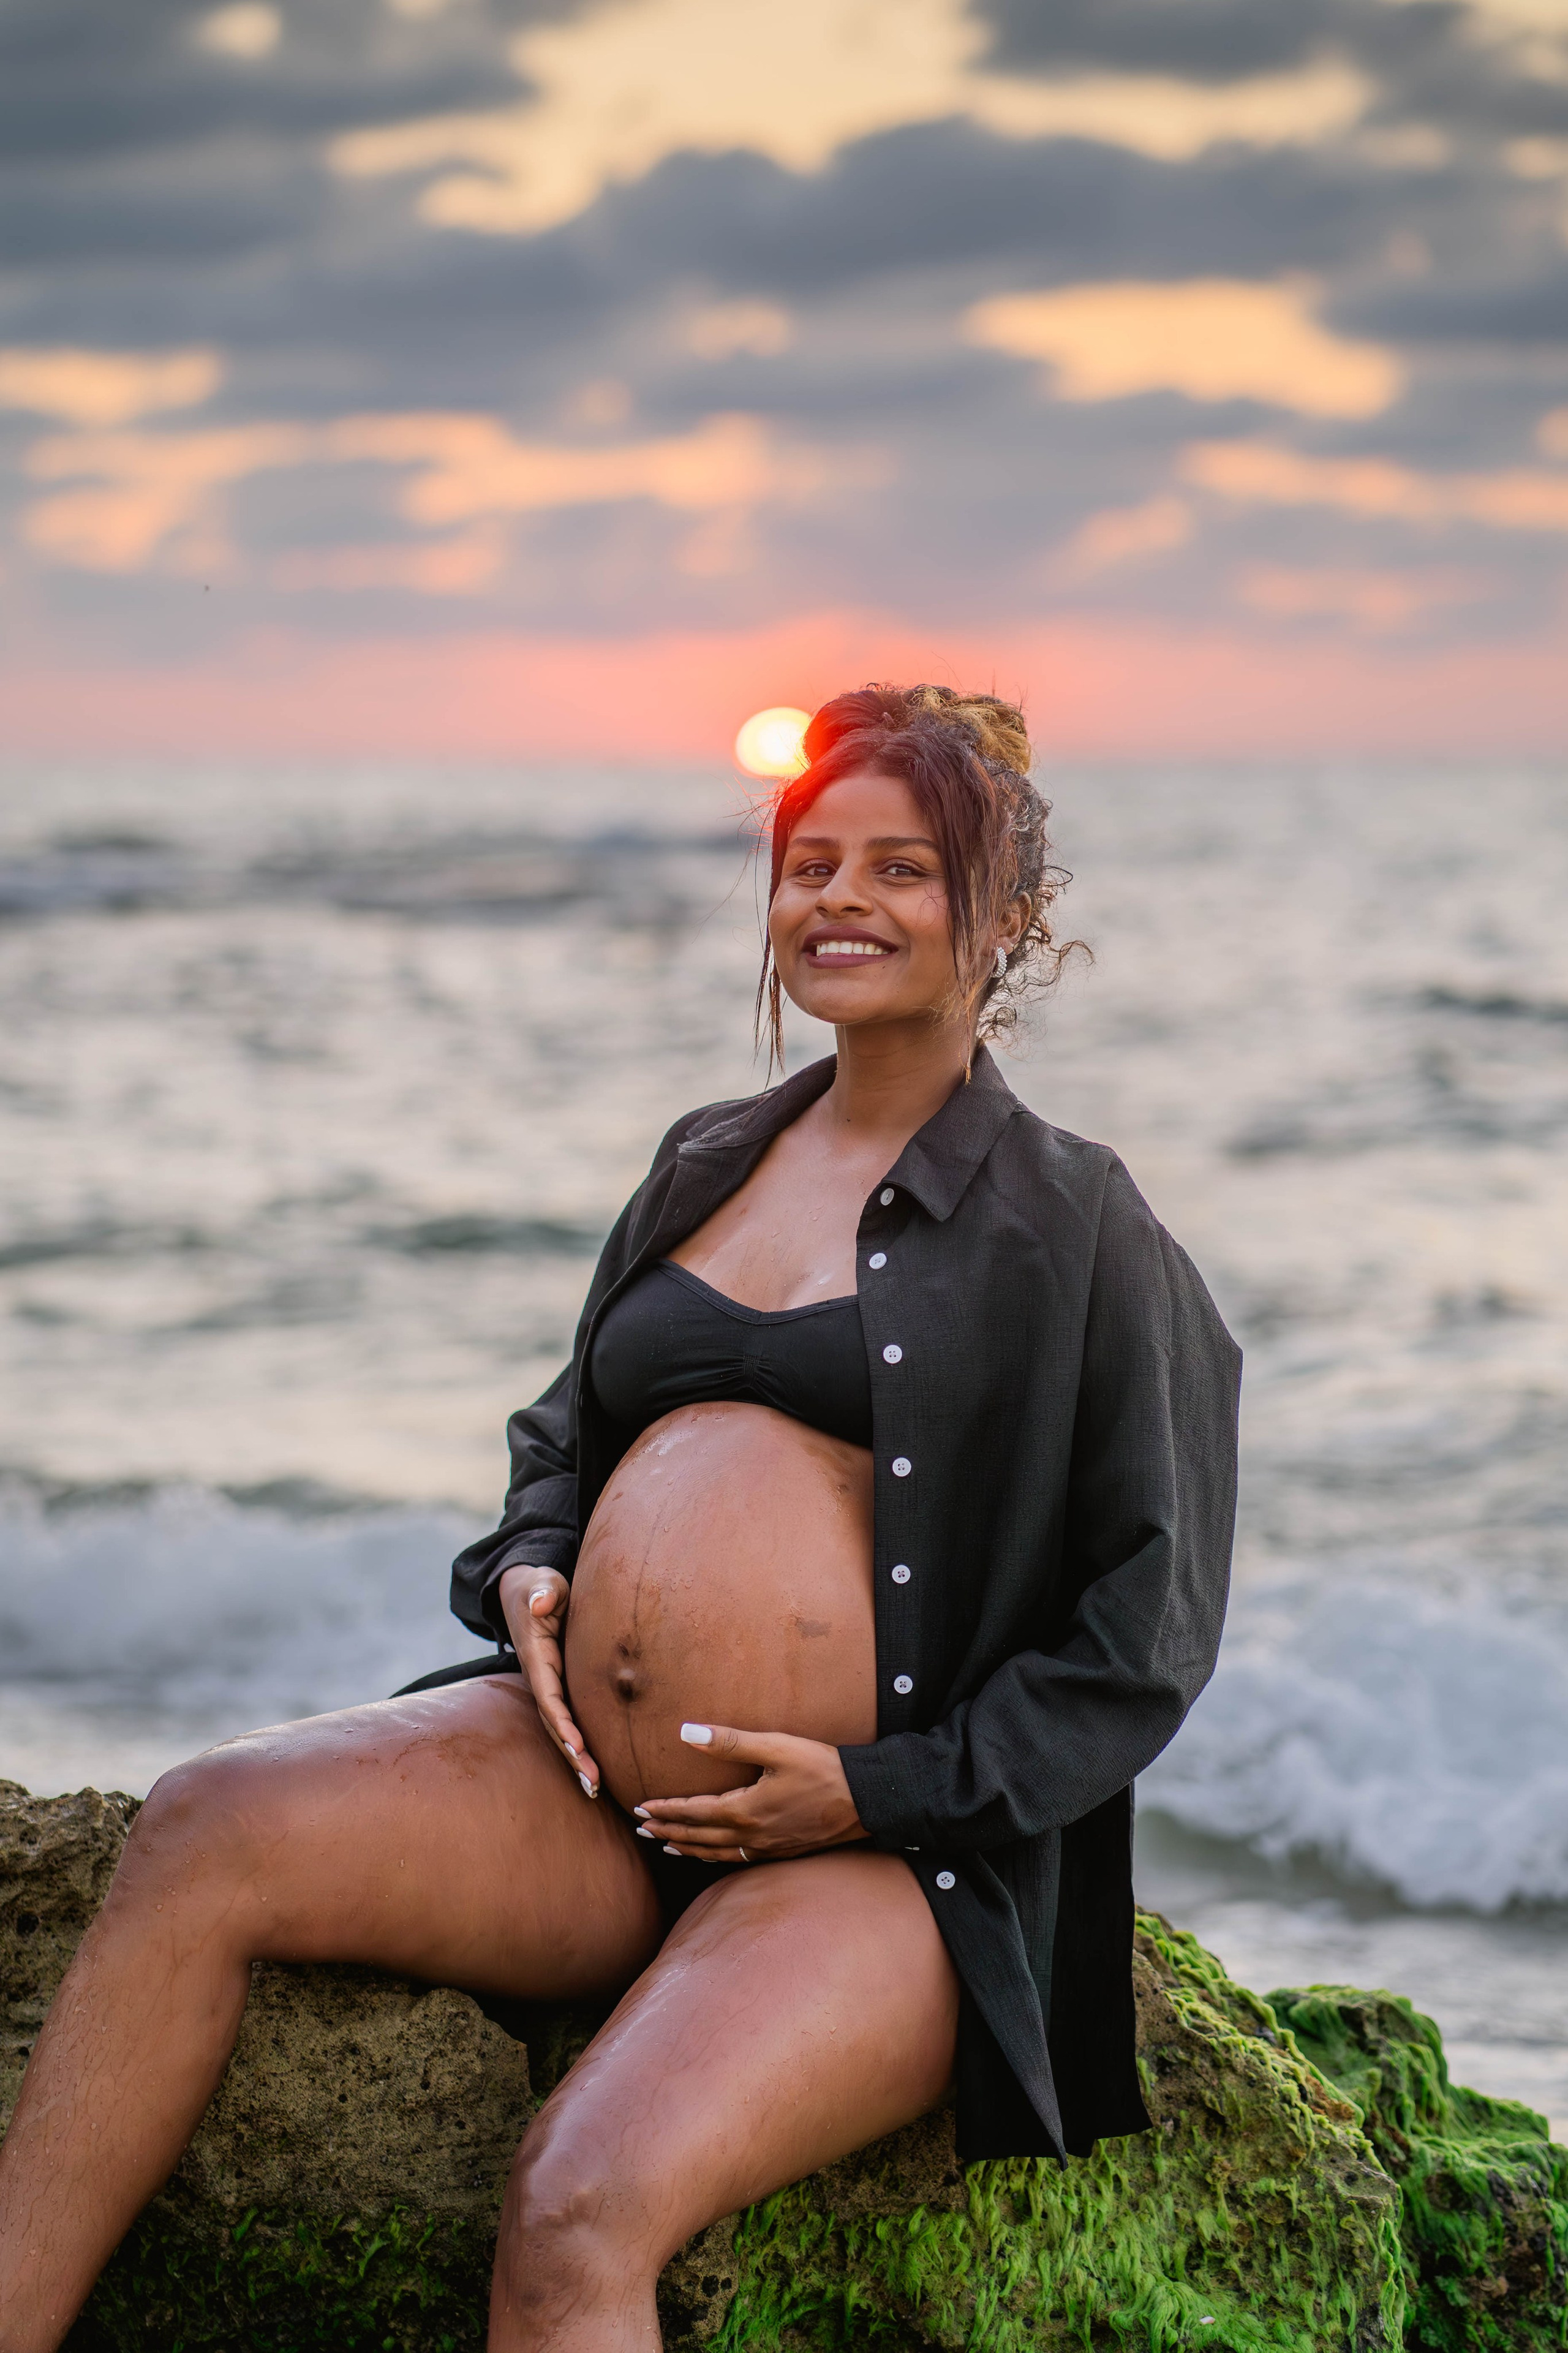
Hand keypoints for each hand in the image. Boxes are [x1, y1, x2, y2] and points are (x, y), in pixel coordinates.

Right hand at [496, 1565, 600, 1800]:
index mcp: (537, 1656)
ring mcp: (550, 1686)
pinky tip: (595, 1769)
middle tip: (592, 1782)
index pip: (549, 1695)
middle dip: (571, 1753)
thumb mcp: (541, 1583)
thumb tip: (541, 1601)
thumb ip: (543, 1591)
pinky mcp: (561, 1688)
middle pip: (555, 1722)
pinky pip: (569, 1720)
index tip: (578, 1746)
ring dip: (576, 1758)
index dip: (562, 1722)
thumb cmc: (540, 1588)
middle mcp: (541, 1677)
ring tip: (595, 1787)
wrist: (530, 1593)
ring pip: (561, 1728)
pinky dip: (579, 1745)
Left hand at [634, 1723, 866, 1862]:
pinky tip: (713, 1853)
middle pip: (698, 1838)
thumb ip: (729, 1742)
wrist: (865, 1801)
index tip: (641, 1807)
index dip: (665, 1810)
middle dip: (667, 1832)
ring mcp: (767, 1848)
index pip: (693, 1813)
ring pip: (716, 1854)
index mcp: (745, 1811)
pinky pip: (737, 1859)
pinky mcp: (781, 1852)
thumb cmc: (822, 1769)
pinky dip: (715, 1857)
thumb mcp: (777, 1747)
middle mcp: (751, 1836)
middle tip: (641, 1829)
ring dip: (687, 1848)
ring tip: (666, 1846)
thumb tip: (686, 1733)